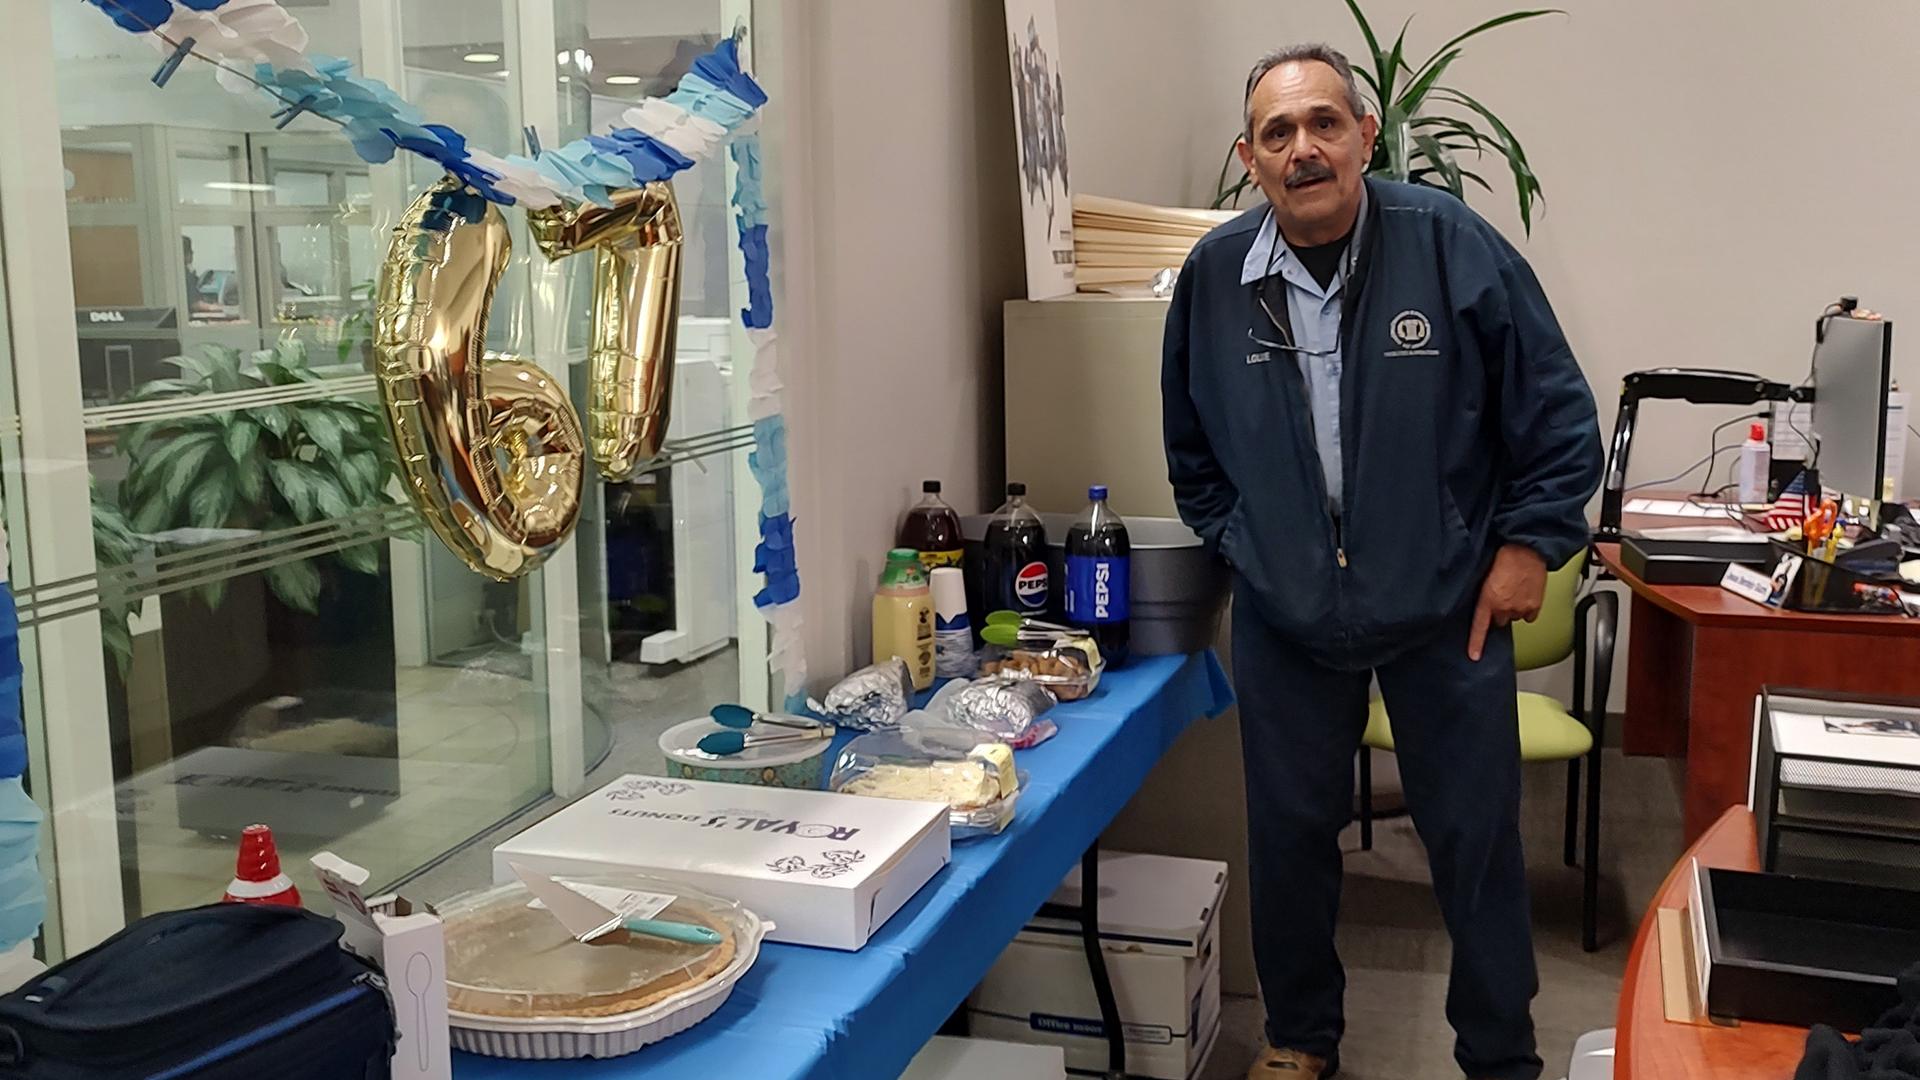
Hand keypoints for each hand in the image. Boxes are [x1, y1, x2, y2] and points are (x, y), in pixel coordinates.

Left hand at [1469, 544, 1547, 661]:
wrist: (1527, 549)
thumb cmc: (1505, 556)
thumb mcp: (1486, 575)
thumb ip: (1484, 593)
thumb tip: (1484, 602)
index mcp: (1488, 600)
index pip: (1480, 627)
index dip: (1476, 643)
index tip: (1474, 656)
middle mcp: (1504, 607)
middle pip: (1498, 621)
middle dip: (1499, 612)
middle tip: (1502, 596)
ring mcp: (1521, 608)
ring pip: (1514, 617)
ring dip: (1513, 609)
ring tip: (1514, 591)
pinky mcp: (1535, 606)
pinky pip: (1529, 616)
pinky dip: (1527, 609)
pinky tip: (1525, 595)